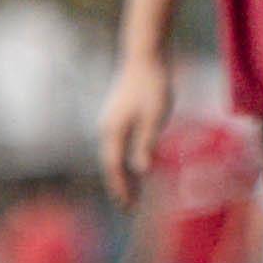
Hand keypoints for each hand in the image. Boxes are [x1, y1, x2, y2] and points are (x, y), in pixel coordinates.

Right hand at [98, 47, 170, 209]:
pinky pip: (119, 143)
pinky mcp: (118, 113)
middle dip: (120, 185)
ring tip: (134, 191)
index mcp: (113, 130)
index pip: (114, 167)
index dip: (120, 188)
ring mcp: (110, 119)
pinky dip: (126, 157)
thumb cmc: (152, 85)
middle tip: (129, 207)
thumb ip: (146, 143)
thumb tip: (140, 170)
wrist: (145, 54)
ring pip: (115, 153)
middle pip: (111, 163)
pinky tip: (136, 163)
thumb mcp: (154, 117)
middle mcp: (107, 127)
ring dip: (123, 173)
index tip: (128, 207)